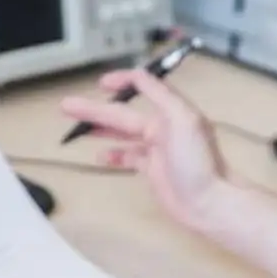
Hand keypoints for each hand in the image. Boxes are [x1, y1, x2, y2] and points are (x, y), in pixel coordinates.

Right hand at [59, 68, 230, 230]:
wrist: (209, 202)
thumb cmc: (197, 161)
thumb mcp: (183, 119)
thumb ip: (160, 94)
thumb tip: (137, 75)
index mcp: (170, 110)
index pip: (143, 86)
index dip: (121, 81)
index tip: (100, 83)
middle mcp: (162, 126)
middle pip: (122, 114)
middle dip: (94, 109)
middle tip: (67, 107)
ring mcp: (156, 149)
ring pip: (121, 134)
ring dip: (99, 129)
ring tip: (76, 128)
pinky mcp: (152, 169)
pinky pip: (128, 157)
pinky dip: (113, 154)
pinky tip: (98, 156)